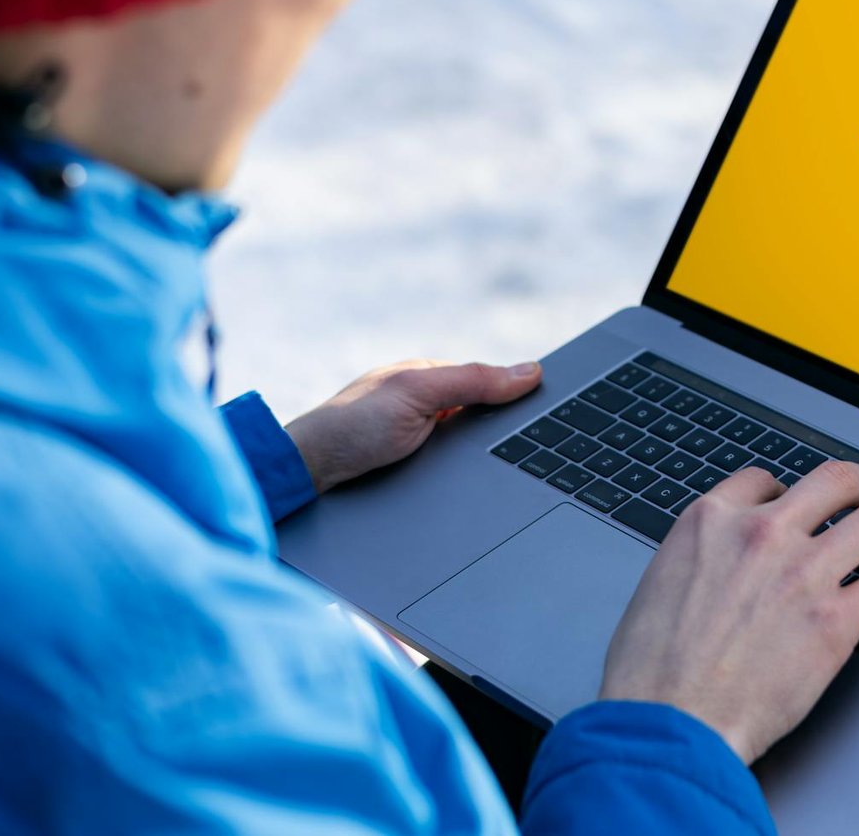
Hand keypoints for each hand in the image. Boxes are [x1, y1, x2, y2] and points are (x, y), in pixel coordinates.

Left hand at [285, 359, 541, 492]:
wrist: (308, 476)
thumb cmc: (352, 426)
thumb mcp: (419, 393)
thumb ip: (472, 381)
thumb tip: (530, 371)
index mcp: (427, 377)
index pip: (487, 383)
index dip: (516, 397)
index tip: (550, 412)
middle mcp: (424, 405)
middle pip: (482, 418)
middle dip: (502, 434)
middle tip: (529, 451)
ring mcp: (417, 439)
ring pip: (470, 450)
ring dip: (483, 461)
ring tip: (503, 473)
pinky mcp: (412, 471)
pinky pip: (454, 472)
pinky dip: (467, 478)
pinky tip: (475, 487)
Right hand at [599, 461, 858, 763]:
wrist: (670, 722)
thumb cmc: (652, 671)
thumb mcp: (661, 583)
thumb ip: (701, 559)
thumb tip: (721, 565)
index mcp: (711, 522)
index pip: (764, 481)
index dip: (785, 494)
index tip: (794, 507)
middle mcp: (762, 535)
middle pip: (832, 481)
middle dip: (854, 487)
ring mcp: (803, 574)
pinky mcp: (836, 622)